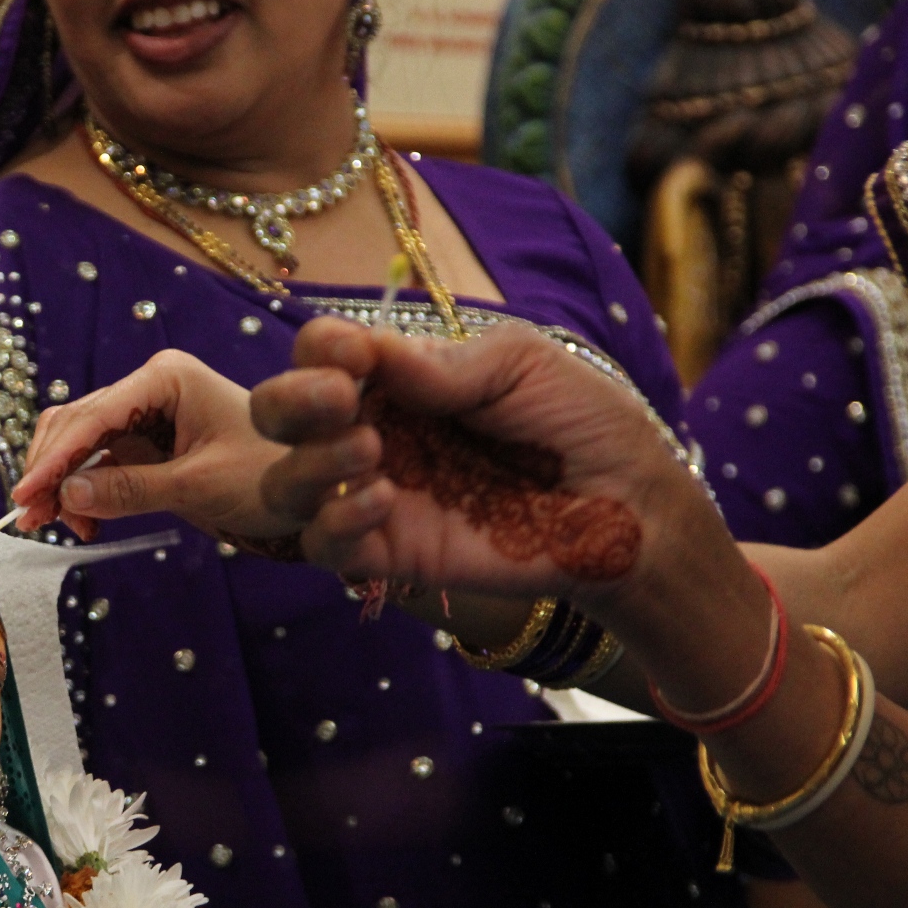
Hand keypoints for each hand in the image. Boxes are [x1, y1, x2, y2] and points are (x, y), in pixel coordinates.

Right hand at [10, 349, 290, 541]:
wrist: (314, 491)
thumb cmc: (270, 477)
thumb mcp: (201, 487)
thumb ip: (133, 490)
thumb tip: (67, 495)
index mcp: (166, 379)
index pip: (94, 415)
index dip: (55, 458)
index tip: (27, 494)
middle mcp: (150, 388)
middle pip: (76, 424)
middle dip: (51, 471)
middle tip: (33, 520)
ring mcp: (145, 414)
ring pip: (79, 444)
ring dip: (61, 484)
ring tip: (59, 528)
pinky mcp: (146, 444)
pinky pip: (98, 464)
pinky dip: (82, 491)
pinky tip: (83, 522)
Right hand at [252, 317, 717, 610]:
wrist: (629, 508)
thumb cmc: (583, 423)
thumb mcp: (521, 364)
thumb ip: (443, 362)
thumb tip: (366, 355)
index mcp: (397, 380)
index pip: (320, 355)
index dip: (318, 351)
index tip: (351, 356)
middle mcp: (372, 433)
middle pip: (277, 415)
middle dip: (288, 402)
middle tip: (339, 400)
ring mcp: (375, 497)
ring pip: (284, 484)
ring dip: (308, 462)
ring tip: (369, 452)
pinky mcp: (390, 555)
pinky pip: (323, 547)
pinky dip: (333, 523)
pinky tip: (381, 502)